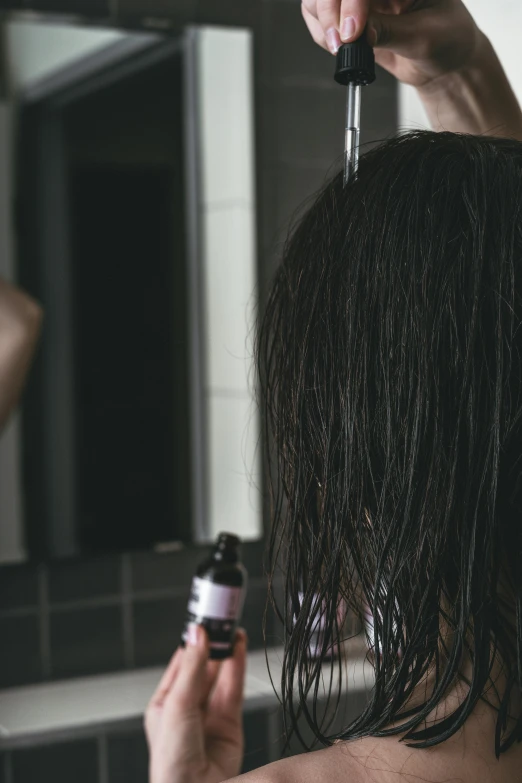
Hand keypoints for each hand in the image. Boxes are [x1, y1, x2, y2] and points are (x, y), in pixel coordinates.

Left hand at [145, 623, 247, 782]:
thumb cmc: (171, 762)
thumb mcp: (178, 705)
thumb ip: (192, 668)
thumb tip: (196, 634)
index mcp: (165, 702)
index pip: (182, 661)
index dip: (194, 639)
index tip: (205, 618)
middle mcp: (187, 707)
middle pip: (203, 666)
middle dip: (213, 644)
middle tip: (223, 619)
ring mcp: (209, 715)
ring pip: (220, 675)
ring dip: (227, 652)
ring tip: (233, 628)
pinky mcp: (230, 723)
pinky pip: (233, 688)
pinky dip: (238, 667)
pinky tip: (239, 648)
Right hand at [301, 0, 483, 88]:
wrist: (443, 63)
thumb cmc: (447, 41)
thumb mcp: (423, 37)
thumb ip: (390, 31)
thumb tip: (360, 33)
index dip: (352, 1)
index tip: (353, 31)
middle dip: (331, 10)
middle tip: (341, 42)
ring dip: (323, 21)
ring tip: (340, 47)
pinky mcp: (350, 14)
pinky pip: (319, 16)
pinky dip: (322, 33)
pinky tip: (339, 47)